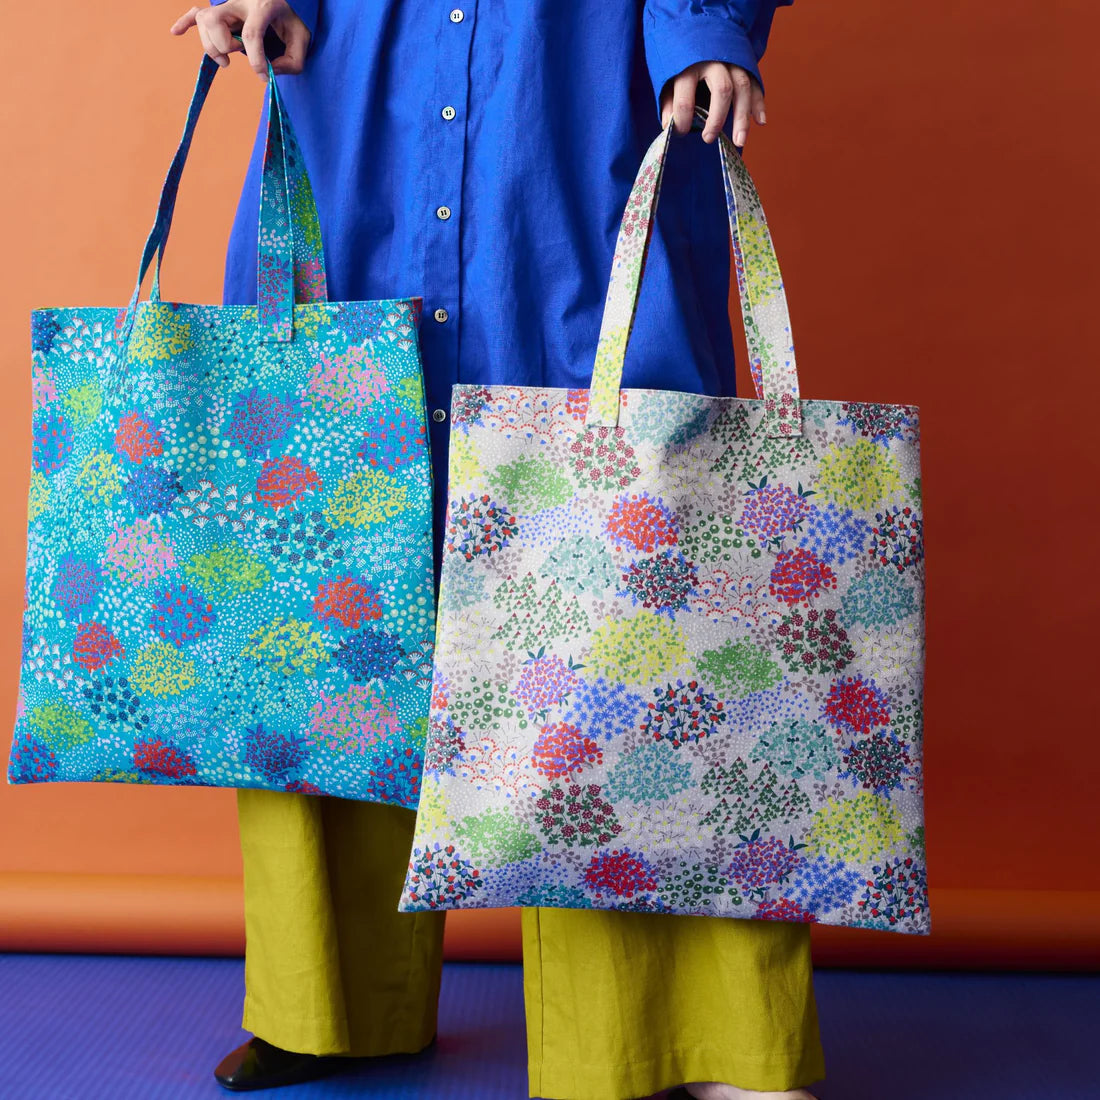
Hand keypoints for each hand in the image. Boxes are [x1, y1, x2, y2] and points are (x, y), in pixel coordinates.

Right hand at [170, 0, 309, 79]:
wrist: (283, 1)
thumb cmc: (292, 20)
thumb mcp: (302, 39)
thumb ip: (293, 60)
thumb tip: (272, 72)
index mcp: (262, 5)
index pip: (251, 34)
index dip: (256, 61)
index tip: (263, 77)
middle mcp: (239, 2)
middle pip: (214, 21)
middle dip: (223, 46)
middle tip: (237, 56)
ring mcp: (226, 4)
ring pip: (203, 22)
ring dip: (211, 44)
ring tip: (227, 59)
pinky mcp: (219, 10)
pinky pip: (194, 12)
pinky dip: (184, 22)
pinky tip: (175, 32)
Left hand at [660, 60, 764, 146]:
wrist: (699, 27)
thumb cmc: (682, 59)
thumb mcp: (668, 77)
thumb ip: (669, 101)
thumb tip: (669, 126)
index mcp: (688, 64)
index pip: (685, 97)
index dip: (682, 119)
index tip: (682, 132)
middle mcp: (713, 60)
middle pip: (722, 90)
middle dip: (717, 118)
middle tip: (708, 139)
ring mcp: (732, 60)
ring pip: (742, 87)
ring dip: (742, 117)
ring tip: (739, 141)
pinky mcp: (745, 63)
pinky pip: (755, 83)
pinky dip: (758, 103)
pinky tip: (760, 121)